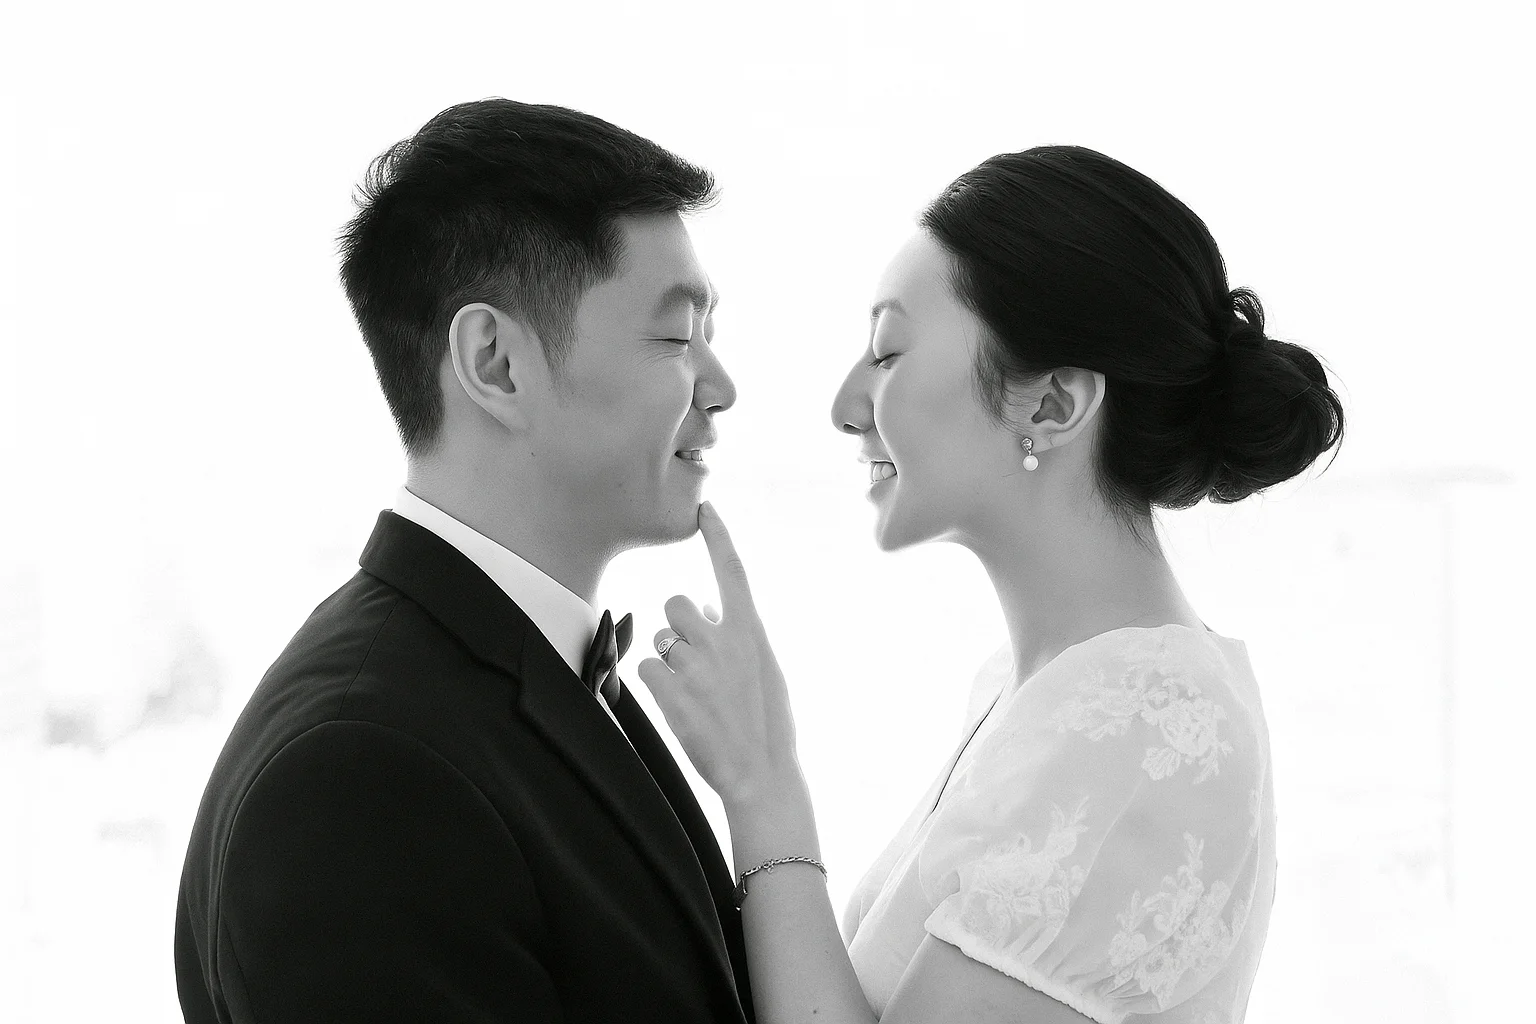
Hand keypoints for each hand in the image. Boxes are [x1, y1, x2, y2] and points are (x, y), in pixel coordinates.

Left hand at [635, 502, 802, 811]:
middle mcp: (722, 639)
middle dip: (677, 628)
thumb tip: (709, 609)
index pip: (732, 570)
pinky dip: (656, 686)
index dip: (718, 536)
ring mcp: (695, 664)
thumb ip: (738, 634)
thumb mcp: (765, 667)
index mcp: (751, 630)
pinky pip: (645, 668)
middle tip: (696, 666)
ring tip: (696, 696)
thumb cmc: (767, 722)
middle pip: (675, 605)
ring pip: (659, 639)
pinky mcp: (669, 690)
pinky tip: (682, 709)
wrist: (761, 773)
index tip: (705, 507)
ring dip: (669, 662)